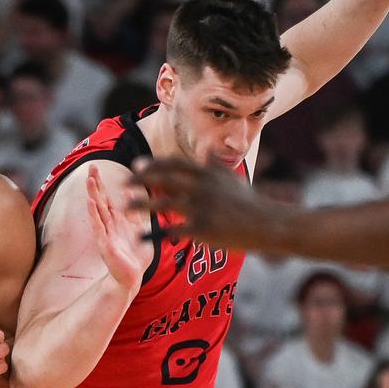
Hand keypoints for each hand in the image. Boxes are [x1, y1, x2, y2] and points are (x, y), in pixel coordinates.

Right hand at [84, 165, 154, 295]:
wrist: (131, 279)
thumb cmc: (135, 258)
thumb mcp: (140, 232)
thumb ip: (137, 216)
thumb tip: (137, 200)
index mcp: (118, 222)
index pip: (108, 198)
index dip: (102, 184)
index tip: (96, 168)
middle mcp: (109, 226)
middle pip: (101, 200)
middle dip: (96, 183)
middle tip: (90, 166)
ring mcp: (106, 234)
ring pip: (98, 211)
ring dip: (93, 195)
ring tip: (89, 180)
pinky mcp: (105, 245)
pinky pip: (99, 227)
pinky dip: (94, 215)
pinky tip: (90, 203)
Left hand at [130, 158, 287, 253]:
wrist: (266, 224)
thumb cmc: (248, 203)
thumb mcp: (232, 179)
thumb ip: (216, 165)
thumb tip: (208, 150)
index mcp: (207, 174)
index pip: (174, 164)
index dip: (153, 164)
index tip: (137, 166)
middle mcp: (202, 187)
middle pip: (164, 179)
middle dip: (141, 180)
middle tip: (122, 183)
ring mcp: (202, 207)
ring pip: (164, 203)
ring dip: (141, 204)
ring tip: (125, 207)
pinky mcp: (203, 228)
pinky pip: (172, 230)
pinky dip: (154, 233)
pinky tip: (140, 237)